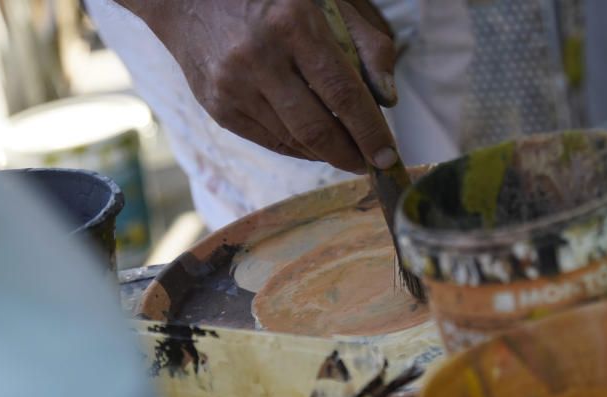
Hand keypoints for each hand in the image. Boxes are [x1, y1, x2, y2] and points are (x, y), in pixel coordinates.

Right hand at [117, 0, 398, 172]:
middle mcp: (259, 57)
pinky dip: (299, 147)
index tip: (388, 156)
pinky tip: (314, 142)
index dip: (370, 131)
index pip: (343, 93)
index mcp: (293, 22)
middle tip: (370, 164)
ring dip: (326, 152)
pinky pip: (270, 141)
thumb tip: (387, 100)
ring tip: (346, 149)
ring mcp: (233, 86)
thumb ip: (366, 43)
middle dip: (350, 154)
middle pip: (317, 128)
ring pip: (294, 140)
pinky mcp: (218, 107)